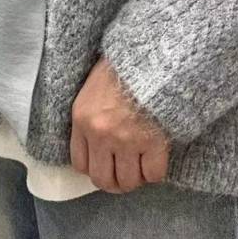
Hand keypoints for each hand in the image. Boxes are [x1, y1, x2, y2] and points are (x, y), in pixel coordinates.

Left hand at [69, 56, 170, 192]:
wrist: (154, 56)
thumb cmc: (125, 66)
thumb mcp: (94, 86)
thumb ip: (91, 114)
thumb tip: (97, 140)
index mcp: (82, 119)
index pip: (80, 163)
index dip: (95, 168)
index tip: (105, 164)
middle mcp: (100, 135)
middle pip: (102, 179)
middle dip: (115, 182)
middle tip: (125, 174)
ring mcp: (127, 141)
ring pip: (128, 181)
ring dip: (136, 178)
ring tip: (142, 168)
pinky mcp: (153, 142)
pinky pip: (153, 173)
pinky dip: (155, 172)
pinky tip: (157, 160)